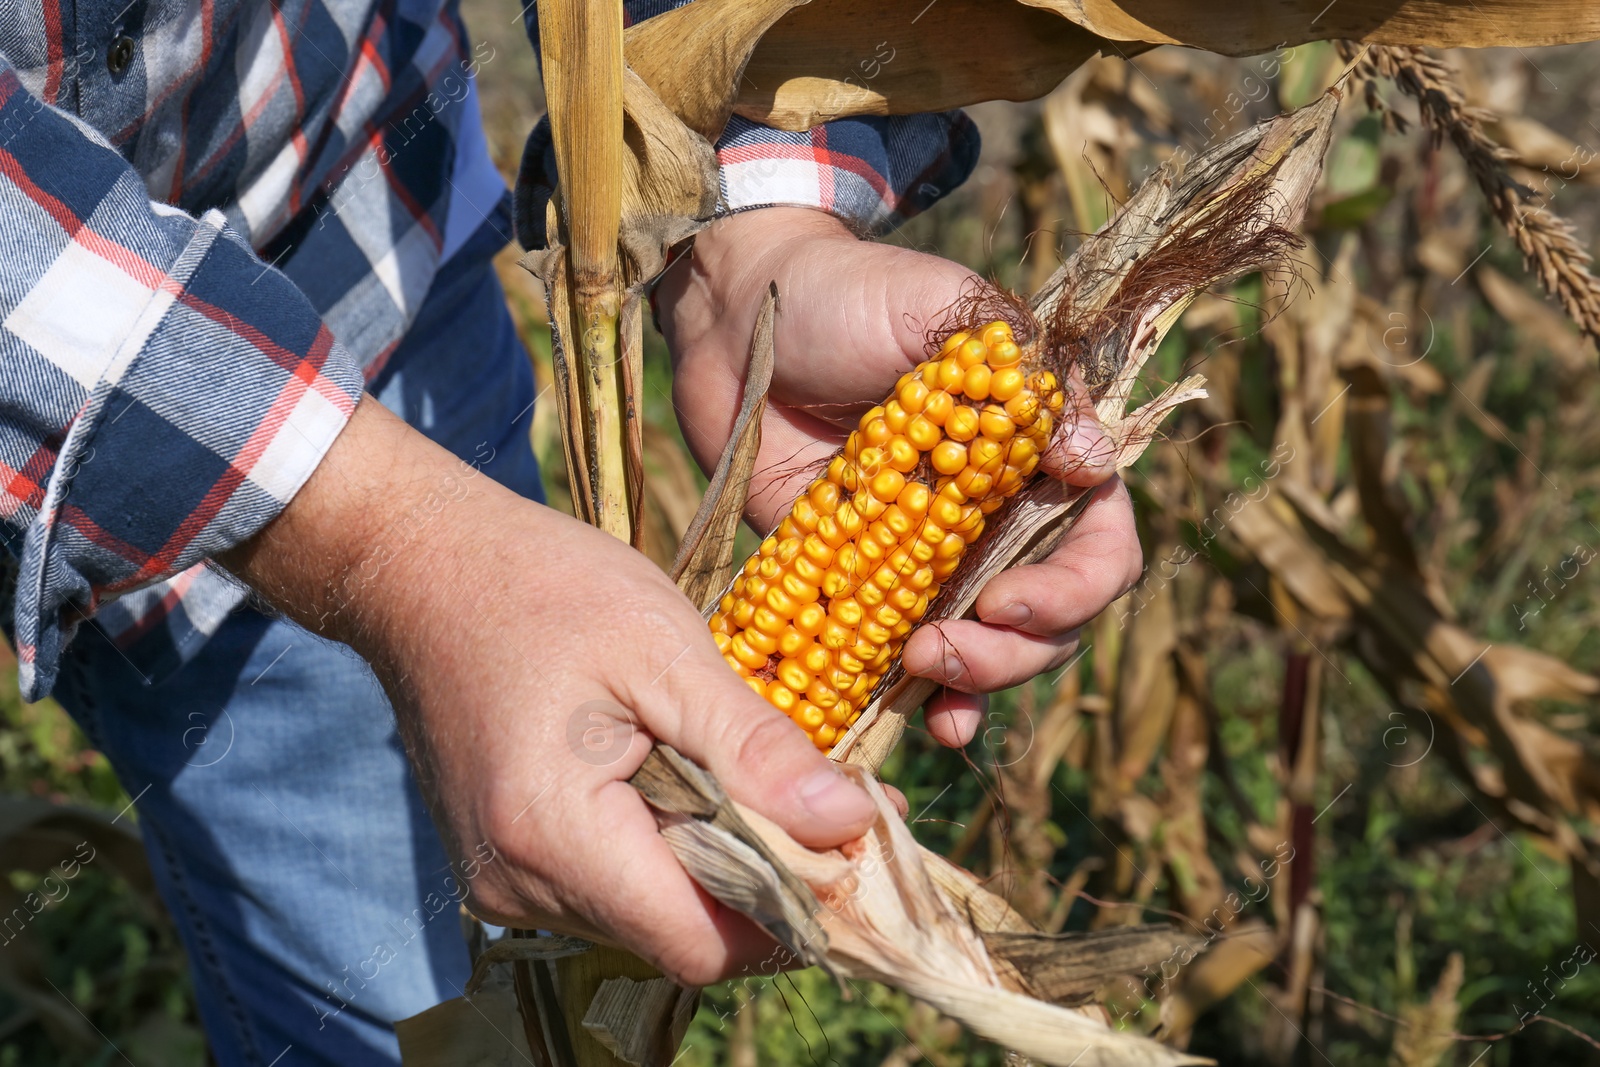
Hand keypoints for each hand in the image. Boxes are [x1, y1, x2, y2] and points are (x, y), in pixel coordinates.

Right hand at [221, 399, 875, 984]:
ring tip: (778, 784)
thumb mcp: (664, 650)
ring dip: (725, 866)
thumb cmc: (540, 588)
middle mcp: (520, 885)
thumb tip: (852, 823)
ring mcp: (505, 882)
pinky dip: (673, 851)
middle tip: (842, 804)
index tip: (854, 840)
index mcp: (554, 834)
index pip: (702, 941)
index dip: (793, 908)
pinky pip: (615, 888)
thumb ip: (755, 748)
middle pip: (681, 934)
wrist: (419, 567)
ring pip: (652, 917)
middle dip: (772, 882)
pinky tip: (705, 785)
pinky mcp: (507, 864)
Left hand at [655, 208, 1144, 745]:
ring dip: (980, 682)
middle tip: (946, 647)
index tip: (1007, 598)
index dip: (1076, 585)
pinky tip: (925, 721)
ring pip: (995, 649)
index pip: (1101, 538)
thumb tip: (1094, 460)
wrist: (739, 320)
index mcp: (1037, 451)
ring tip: (925, 670)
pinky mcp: (866, 583)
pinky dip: (928, 698)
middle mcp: (998, 514)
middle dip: (1019, 650)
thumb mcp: (942, 306)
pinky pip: (913, 658)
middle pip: (1055, 615)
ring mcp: (933, 557)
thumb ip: (1017, 374)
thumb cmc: (850, 294)